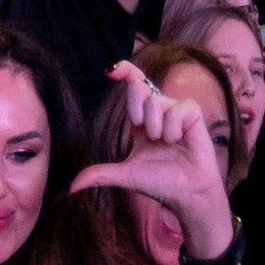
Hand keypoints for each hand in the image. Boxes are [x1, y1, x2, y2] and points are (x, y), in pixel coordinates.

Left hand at [68, 61, 234, 252]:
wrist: (186, 194)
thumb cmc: (160, 183)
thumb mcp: (125, 175)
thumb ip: (99, 175)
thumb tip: (71, 188)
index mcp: (140, 120)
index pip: (133, 86)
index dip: (125, 72)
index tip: (110, 70)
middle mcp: (157, 112)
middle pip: (139, 87)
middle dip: (136, 107)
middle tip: (145, 133)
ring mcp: (176, 112)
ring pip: (155, 101)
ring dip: (155, 127)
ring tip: (164, 143)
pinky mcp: (194, 116)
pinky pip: (178, 108)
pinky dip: (173, 127)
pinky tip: (178, 140)